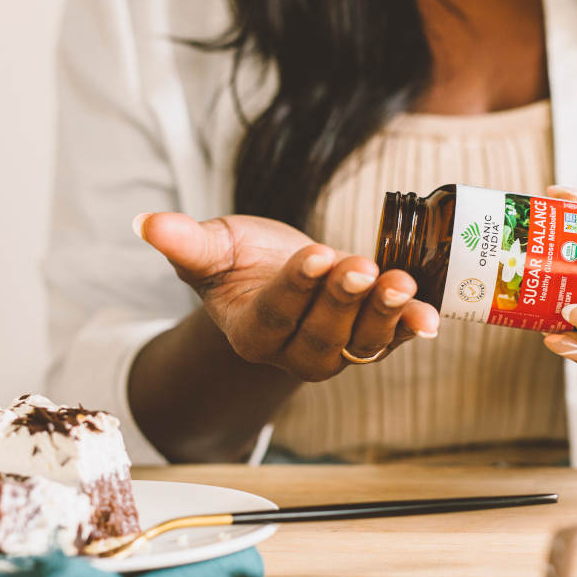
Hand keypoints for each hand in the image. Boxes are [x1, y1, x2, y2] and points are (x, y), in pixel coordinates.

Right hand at [134, 212, 439, 381]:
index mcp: (252, 333)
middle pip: (321, 330)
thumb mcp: (213, 249)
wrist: (275, 280)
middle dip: (343, 298)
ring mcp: (336, 351)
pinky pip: (392, 339)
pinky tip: (430, 316)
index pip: (275, 312)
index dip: (296, 286)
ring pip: (360, 341)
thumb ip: (187, 243)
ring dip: (384, 314)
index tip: (315, 255)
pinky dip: (411, 327)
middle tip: (358, 265)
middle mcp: (295, 352)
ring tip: (401, 285)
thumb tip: (146, 224)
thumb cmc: (240, 264)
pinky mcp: (368, 341)